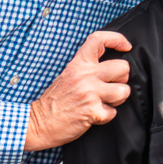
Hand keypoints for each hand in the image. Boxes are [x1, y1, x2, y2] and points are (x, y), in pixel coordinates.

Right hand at [25, 32, 132, 150]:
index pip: (98, 40)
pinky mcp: (92, 111)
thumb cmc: (54, 102)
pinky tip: (93, 115)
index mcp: (78, 65)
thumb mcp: (67, 76)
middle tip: (110, 87)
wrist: (36, 124)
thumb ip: (87, 68)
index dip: (117, 39)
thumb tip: (111, 65)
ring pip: (124, 90)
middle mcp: (85, 76)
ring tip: (103, 102)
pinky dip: (106, 117)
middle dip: (122, 79)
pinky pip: (113, 112)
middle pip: (123, 67)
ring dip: (117, 99)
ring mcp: (89, 93)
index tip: (126, 46)